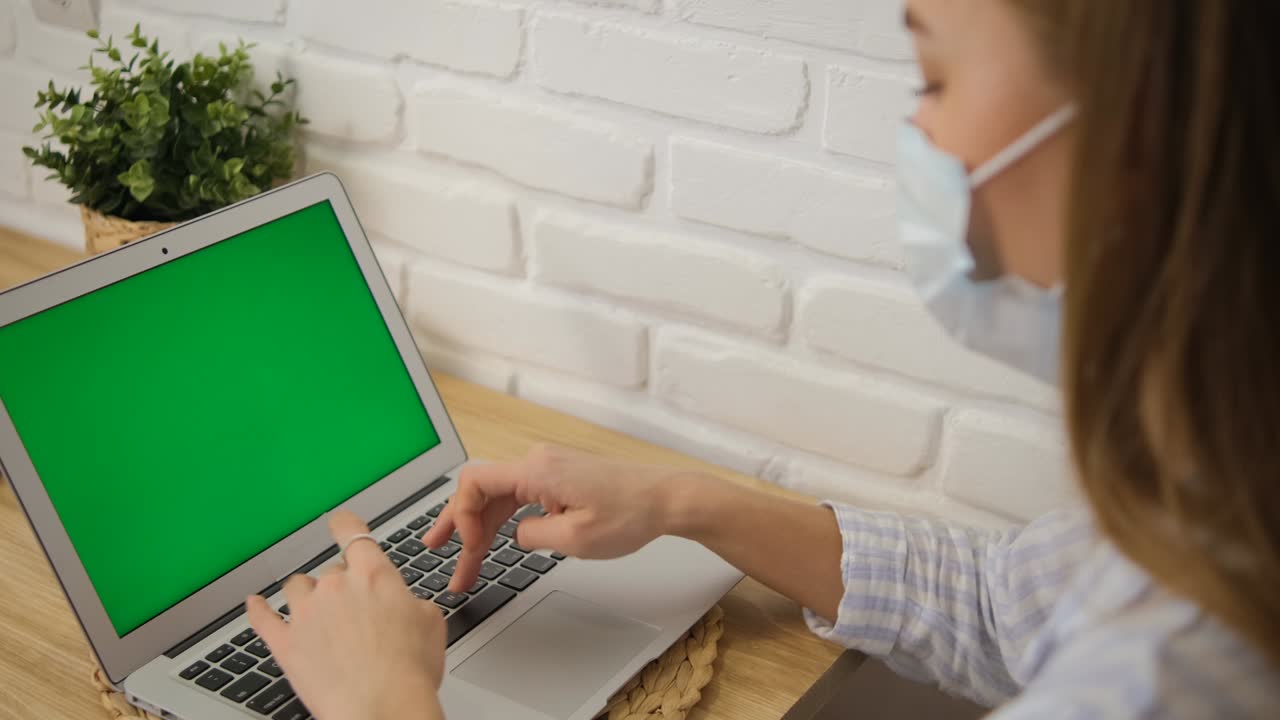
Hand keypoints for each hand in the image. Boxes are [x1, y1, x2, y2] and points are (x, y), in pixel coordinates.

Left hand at [246, 511, 446, 719]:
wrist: (382, 709)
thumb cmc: (409, 672)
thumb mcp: (431, 623)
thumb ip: (412, 602)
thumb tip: (404, 605)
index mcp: (373, 575)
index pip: (351, 532)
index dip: (344, 523)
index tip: (340, 522)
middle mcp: (335, 587)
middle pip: (329, 571)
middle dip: (340, 586)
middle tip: (354, 611)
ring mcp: (305, 614)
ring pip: (296, 588)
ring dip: (305, 596)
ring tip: (315, 612)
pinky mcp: (285, 644)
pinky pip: (262, 618)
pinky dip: (258, 609)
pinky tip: (255, 604)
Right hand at [423, 444, 698, 592]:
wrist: (667, 498)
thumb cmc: (631, 514)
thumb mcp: (574, 539)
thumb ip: (532, 537)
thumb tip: (516, 535)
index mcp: (536, 470)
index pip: (474, 482)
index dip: (459, 516)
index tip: (465, 546)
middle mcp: (538, 461)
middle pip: (481, 490)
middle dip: (458, 524)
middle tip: (436, 552)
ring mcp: (549, 468)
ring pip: (499, 495)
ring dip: (480, 526)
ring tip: (464, 559)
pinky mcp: (561, 477)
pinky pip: (520, 495)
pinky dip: (504, 519)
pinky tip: (496, 540)